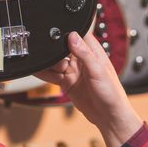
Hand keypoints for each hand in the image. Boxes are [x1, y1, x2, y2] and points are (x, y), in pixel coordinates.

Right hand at [36, 32, 141, 146]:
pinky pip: (52, 75)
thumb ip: (85, 53)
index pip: (78, 36)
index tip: (54, 30)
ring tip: (36, 59)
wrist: (108, 116)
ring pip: (55, 62)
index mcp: (93, 53)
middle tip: (42, 49)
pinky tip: (36, 69)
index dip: (67, 32)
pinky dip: (43, 73)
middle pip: (62, 49)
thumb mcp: (98, 70)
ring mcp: (73, 71)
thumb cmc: (111, 93)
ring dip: (47, 61)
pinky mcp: (67, 83)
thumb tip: (73, 36)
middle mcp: (82, 60)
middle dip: (53, 49)